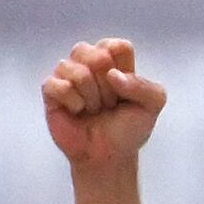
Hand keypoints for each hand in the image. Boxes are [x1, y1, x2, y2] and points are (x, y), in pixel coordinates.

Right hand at [42, 36, 166, 167]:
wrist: (109, 157)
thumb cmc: (128, 129)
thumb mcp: (152, 105)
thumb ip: (144, 86)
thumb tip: (112, 75)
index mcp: (114, 59)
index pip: (118, 46)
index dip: (124, 71)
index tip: (125, 92)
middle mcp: (89, 61)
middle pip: (98, 56)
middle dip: (108, 88)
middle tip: (109, 105)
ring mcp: (68, 74)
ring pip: (77, 69)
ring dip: (91, 97)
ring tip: (94, 110)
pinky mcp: (51, 90)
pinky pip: (57, 84)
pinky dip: (73, 102)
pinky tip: (77, 112)